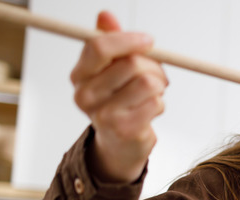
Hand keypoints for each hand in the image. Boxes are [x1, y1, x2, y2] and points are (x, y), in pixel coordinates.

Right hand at [70, 11, 167, 182]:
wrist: (119, 143)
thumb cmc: (119, 100)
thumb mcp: (112, 69)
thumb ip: (111, 42)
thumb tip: (105, 15)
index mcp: (79, 75)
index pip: (99, 47)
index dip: (128, 39)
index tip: (148, 41)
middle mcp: (85, 95)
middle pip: (131, 64)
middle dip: (152, 66)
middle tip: (157, 75)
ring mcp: (103, 115)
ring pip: (148, 83)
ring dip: (159, 86)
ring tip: (153, 93)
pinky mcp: (124, 130)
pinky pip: (156, 103)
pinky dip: (160, 104)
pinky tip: (149, 111)